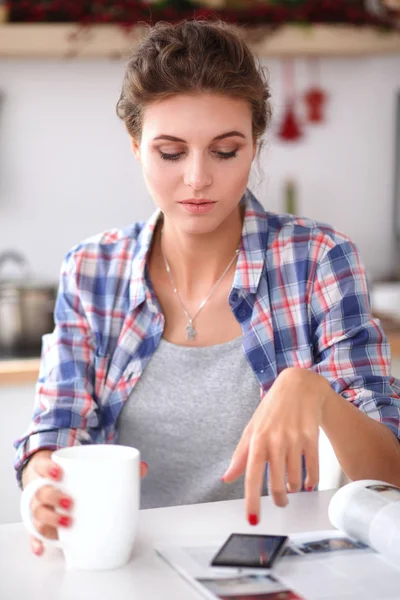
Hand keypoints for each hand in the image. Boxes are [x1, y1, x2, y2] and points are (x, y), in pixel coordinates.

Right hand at [22, 448, 148, 556]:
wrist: (51, 476)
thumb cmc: (70, 474)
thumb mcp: (84, 464)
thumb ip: (113, 465)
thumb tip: (142, 467)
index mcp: (49, 471)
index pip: (41, 466)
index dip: (47, 469)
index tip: (60, 473)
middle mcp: (41, 488)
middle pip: (40, 493)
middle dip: (53, 498)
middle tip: (70, 502)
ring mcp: (39, 506)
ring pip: (37, 514)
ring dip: (50, 520)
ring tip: (68, 522)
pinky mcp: (41, 523)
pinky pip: (34, 535)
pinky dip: (36, 542)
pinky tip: (42, 549)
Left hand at [222, 367, 329, 522]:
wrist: (299, 386)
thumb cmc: (273, 408)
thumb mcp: (252, 428)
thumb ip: (240, 456)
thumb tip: (227, 478)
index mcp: (257, 440)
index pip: (252, 477)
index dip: (252, 501)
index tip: (253, 519)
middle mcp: (275, 441)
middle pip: (277, 485)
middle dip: (279, 499)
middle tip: (280, 500)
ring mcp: (294, 440)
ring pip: (296, 481)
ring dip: (294, 488)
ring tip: (292, 484)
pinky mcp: (312, 438)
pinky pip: (313, 470)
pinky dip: (311, 480)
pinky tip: (307, 480)